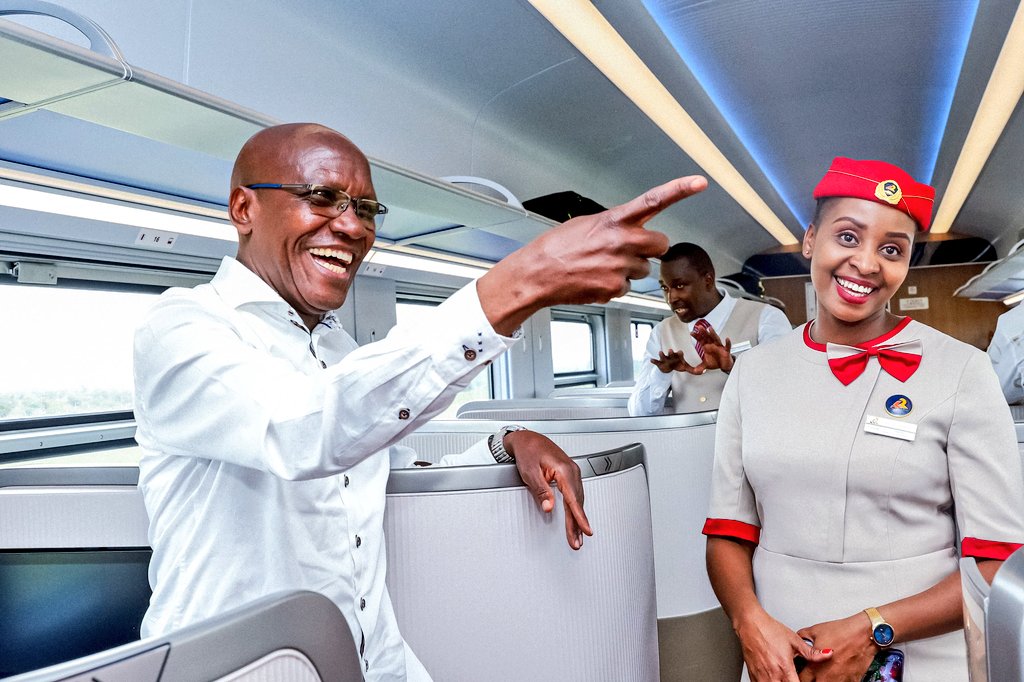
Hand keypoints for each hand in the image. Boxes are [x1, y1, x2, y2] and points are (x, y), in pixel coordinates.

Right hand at [479, 176, 708, 334]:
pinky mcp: (615, 289)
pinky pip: (627, 288)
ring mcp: (620, 267)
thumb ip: (613, 225)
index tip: (699, 182)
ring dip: (629, 269)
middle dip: (650, 248)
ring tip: (602, 266)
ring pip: (643, 270)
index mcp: (615, 220)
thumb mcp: (585, 224)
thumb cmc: (556, 248)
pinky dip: (614, 286)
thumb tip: (628, 229)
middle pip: (660, 244)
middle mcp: (622, 242)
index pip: (654, 200)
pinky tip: (595, 280)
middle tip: (629, 250)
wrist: (537, 274)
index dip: (679, 190)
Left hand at [504, 430, 592, 549]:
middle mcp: (571, 471)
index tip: (585, 530)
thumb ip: (541, 491)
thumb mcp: (530, 473)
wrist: (528, 439)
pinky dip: (575, 508)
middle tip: (577, 542)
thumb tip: (548, 507)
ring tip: (576, 536)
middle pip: (577, 503)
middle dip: (578, 524)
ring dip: (577, 518)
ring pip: (577, 500)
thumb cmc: (528, 451)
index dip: (579, 517)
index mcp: (564, 470)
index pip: (573, 499)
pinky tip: (576, 518)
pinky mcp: (569, 475)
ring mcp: (572, 472)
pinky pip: (575, 494)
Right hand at [651, 348, 698, 373]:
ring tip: (660, 352)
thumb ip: (694, 370)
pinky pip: (656, 362)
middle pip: (671, 354)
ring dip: (662, 354)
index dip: (680, 353)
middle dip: (671, 352)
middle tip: (670, 350)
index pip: (679, 354)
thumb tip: (703, 372)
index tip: (680, 352)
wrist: (668, 367)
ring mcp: (665, 359)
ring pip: (663, 356)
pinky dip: (654, 361)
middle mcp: (671, 357)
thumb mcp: (686, 367)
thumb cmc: (678, 365)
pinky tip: (651, 360)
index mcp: (678, 357)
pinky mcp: (660, 363)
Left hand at [691, 324, 733, 372]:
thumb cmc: (716, 362)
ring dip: (713, 334)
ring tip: (710, 329)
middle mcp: (713, 345)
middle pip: (707, 337)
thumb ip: (700, 367)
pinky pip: (727, 346)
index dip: (697, 336)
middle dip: (703, 332)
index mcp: (707, 347)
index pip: (701, 340)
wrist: (724, 365)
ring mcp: (719, 347)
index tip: (692, 333)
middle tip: (699, 327)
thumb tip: (695, 371)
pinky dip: (727, 343)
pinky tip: (727, 339)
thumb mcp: (706, 365)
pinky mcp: (726, 351)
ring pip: (716, 339)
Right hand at [734, 609, 832, 681]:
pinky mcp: (752, 675)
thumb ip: (812, 652)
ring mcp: (761, 677)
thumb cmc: (769, 630)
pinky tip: (773, 678)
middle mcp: (772, 675)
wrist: (750, 624)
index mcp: (785, 668)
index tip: (807, 680)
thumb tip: (827, 655)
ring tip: (784, 678)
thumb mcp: (794, 640)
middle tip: (793, 678)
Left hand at [797, 615, 874, 680]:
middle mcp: (826, 676)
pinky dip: (839, 679)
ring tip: (828, 670)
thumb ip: (802, 637)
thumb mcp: (815, 631)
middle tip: (814, 671)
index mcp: (815, 666)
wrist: (863, 635)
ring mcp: (840, 680)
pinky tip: (839, 670)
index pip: (801, 678)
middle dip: (812, 678)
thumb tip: (798, 640)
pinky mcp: (852, 681)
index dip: (800, 674)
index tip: (803, 670)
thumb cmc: (842, 632)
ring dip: (825, 679)